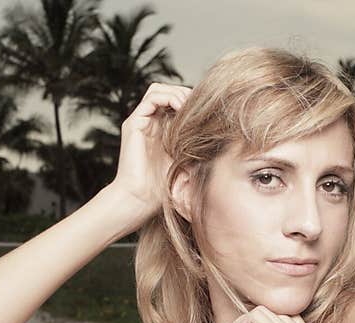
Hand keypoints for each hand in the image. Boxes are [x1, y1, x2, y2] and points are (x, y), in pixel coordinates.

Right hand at [108, 82, 192, 227]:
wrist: (139, 199)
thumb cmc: (161, 188)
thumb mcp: (186, 162)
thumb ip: (195, 146)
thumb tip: (221, 134)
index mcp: (160, 131)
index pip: (174, 102)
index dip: (190, 101)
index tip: (206, 111)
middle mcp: (148, 124)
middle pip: (166, 91)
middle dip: (184, 94)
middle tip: (199, 106)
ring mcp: (140, 123)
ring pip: (157, 90)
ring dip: (176, 93)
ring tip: (189, 106)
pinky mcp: (133, 124)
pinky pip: (151, 98)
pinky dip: (168, 97)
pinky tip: (180, 109)